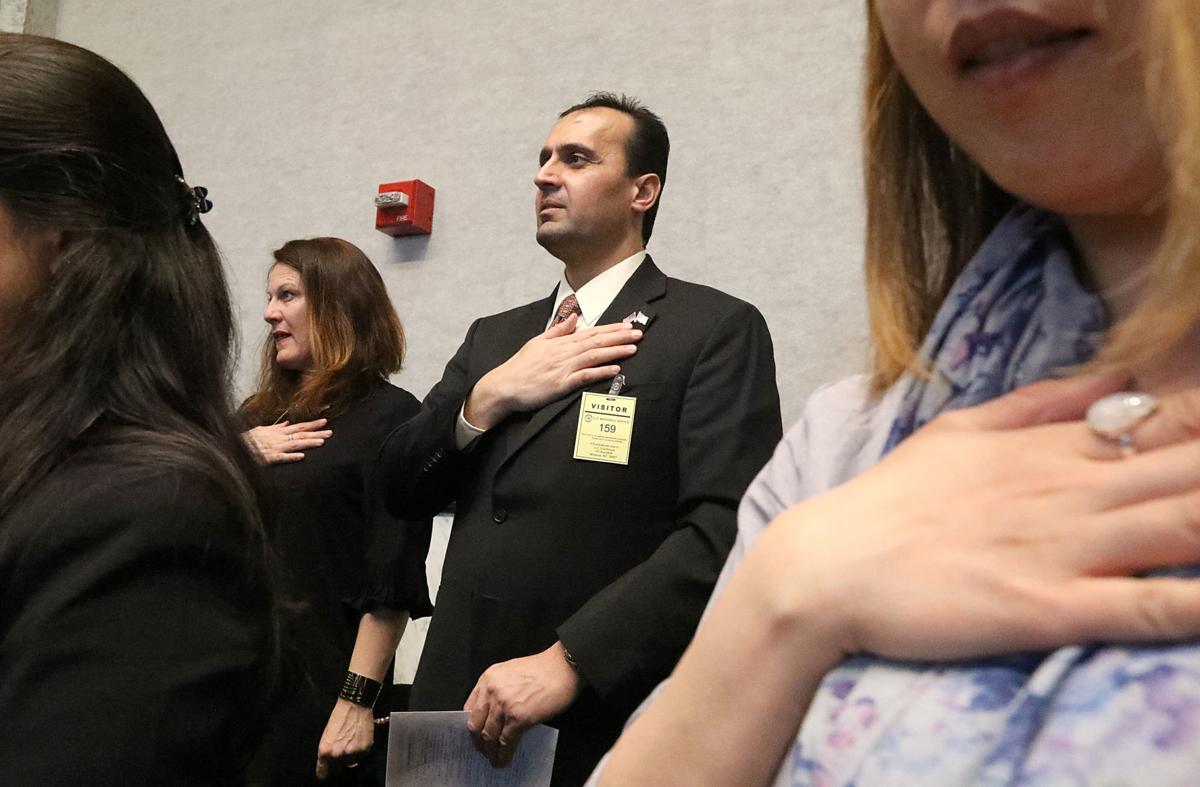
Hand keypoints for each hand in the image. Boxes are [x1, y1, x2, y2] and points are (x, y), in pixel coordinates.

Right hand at [243, 418, 330, 463]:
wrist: (233, 448)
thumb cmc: (247, 440)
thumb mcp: (262, 430)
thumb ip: (276, 427)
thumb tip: (287, 423)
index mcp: (278, 432)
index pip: (299, 427)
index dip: (312, 424)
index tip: (325, 421)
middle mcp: (279, 438)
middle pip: (301, 435)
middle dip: (316, 433)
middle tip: (331, 432)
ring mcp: (275, 448)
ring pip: (295, 444)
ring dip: (308, 443)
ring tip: (322, 442)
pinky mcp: (269, 458)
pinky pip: (282, 458)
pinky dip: (291, 456)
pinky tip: (301, 456)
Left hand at [314, 698, 375, 779]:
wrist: (355, 705)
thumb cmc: (339, 716)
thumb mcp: (326, 735)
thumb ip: (327, 751)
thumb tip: (329, 762)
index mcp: (325, 750)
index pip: (322, 772)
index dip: (324, 772)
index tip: (326, 773)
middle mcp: (338, 754)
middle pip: (338, 769)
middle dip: (339, 762)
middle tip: (342, 750)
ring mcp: (352, 753)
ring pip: (350, 763)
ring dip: (351, 756)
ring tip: (351, 742)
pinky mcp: (364, 749)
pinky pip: (361, 756)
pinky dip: (360, 751)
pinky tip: (358, 739)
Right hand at [464, 315, 641, 429]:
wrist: (504, 385)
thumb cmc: (520, 366)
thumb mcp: (538, 342)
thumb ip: (558, 330)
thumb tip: (574, 318)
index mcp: (560, 342)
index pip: (591, 332)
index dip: (611, 328)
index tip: (627, 325)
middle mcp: (564, 352)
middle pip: (596, 341)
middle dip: (619, 336)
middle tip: (638, 333)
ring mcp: (563, 368)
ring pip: (594, 355)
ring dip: (615, 351)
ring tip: (633, 348)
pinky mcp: (561, 384)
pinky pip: (584, 376)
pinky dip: (600, 372)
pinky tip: (615, 369)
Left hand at [464, 642, 580, 766]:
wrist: (564, 666)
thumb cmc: (544, 668)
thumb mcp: (511, 672)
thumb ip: (499, 689)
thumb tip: (497, 713)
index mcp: (488, 678)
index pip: (470, 708)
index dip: (473, 725)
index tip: (476, 735)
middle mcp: (492, 691)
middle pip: (476, 725)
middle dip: (479, 742)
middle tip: (484, 750)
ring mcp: (504, 705)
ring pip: (489, 736)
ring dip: (490, 751)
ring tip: (494, 759)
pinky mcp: (519, 717)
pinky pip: (506, 742)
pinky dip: (503, 754)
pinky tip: (504, 760)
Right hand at [741, 376, 1199, 664]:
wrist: (828, 565)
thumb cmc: (891, 503)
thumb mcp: (959, 433)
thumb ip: (1036, 405)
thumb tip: (1112, 377)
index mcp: (1049, 450)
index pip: (1163, 422)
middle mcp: (1069, 491)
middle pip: (1187, 469)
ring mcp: (1062, 548)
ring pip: (1179, 524)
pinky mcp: (1046, 607)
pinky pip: (1141, 606)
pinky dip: (1190, 602)